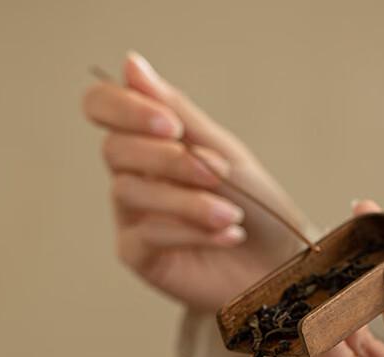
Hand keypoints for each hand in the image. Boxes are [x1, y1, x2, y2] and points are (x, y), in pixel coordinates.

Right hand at [82, 52, 308, 311]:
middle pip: (115, 150)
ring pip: (130, 193)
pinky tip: (228, 235)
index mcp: (149, 141)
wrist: (281, 264)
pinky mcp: (139, 257)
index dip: (124, 108)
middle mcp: (133, 176)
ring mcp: (132, 218)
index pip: (103, 107)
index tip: (171, 125)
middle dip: (169, 158)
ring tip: (232, 213)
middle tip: (217, 172)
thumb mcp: (224, 151)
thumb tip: (130, 64)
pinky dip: (191, 231)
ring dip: (189, 200)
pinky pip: (147, 235)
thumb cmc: (257, 206)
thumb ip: (178, 112)